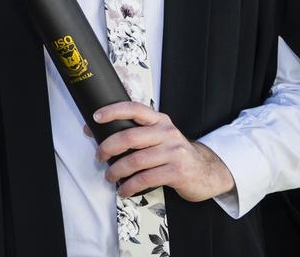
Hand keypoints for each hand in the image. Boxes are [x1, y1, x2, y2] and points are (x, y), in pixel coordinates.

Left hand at [87, 101, 235, 201]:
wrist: (207, 171)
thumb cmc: (173, 153)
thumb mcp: (158, 136)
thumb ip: (132, 131)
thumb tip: (92, 130)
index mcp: (159, 120)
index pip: (134, 109)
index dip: (113, 111)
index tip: (96, 117)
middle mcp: (167, 133)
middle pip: (130, 137)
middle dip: (108, 147)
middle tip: (99, 156)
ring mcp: (174, 152)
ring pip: (135, 161)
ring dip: (117, 171)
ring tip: (110, 177)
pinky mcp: (177, 171)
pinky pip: (146, 179)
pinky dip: (130, 186)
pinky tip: (124, 190)